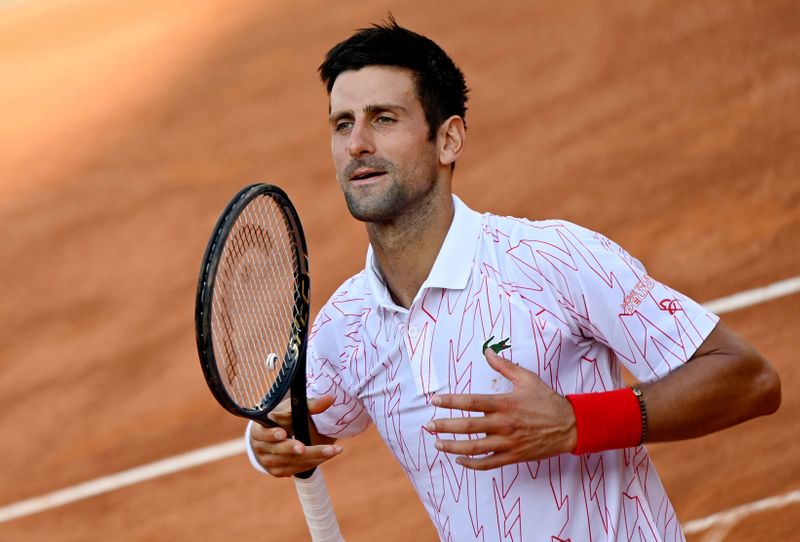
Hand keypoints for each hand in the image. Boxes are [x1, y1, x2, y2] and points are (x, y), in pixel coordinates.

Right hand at [250, 395, 341, 476]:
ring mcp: (269, 463)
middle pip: (279, 450)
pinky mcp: (278, 472)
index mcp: (258, 430)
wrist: (274, 435)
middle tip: (305, 448)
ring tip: (332, 450)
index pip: (262, 434)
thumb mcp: (291, 408)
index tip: (283, 433)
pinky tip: (327, 455)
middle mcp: (261, 449)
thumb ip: (311, 405)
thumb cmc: (281, 418)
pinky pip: (297, 469)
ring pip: (291, 462)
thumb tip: (331, 398)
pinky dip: (313, 462)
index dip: (271, 434)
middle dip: (294, 448)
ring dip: (313, 456)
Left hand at [427, 349, 576, 469]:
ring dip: (452, 447)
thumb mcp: (527, 378)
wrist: (570, 426)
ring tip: (437, 444)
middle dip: (444, 426)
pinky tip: (459, 460)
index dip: (450, 402)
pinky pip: (488, 464)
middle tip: (428, 425)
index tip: (434, 400)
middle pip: (467, 427)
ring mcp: (508, 443)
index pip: (471, 402)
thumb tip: (487, 351)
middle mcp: (503, 424)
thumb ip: (504, 366)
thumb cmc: (547, 401)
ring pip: (474, 448)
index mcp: (504, 404)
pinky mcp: (513, 456)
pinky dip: (472, 464)